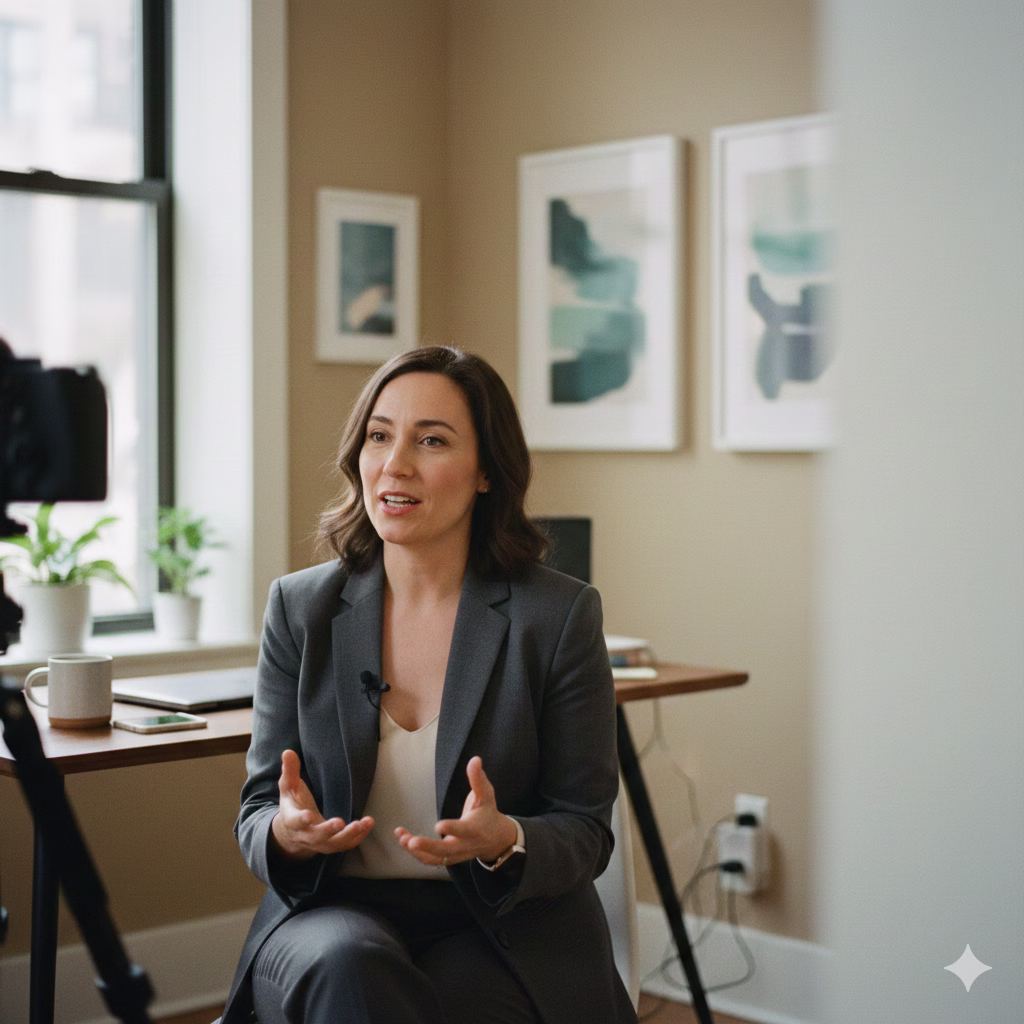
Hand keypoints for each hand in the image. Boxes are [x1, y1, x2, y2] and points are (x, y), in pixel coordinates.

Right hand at [270, 749, 373, 861]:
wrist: (293, 831)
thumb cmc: (293, 804)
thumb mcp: (288, 787)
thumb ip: (290, 771)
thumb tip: (288, 752)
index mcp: (292, 820)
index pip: (295, 822)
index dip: (301, 820)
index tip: (308, 815)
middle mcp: (306, 834)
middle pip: (317, 836)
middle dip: (328, 831)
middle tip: (340, 823)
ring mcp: (319, 842)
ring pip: (334, 844)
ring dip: (348, 835)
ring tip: (362, 823)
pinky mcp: (332, 844)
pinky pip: (345, 845)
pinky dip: (358, 837)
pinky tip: (368, 824)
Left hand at [396, 756, 516, 867]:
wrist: (496, 840)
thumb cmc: (488, 813)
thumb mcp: (486, 795)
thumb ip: (478, 778)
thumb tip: (475, 759)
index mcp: (474, 829)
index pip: (462, 830)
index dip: (451, 829)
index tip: (438, 826)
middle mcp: (464, 845)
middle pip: (445, 851)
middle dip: (428, 846)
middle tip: (411, 841)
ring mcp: (455, 855)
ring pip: (435, 859)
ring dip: (417, 852)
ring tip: (402, 839)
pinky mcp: (448, 859)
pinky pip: (431, 861)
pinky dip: (416, 854)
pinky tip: (404, 841)